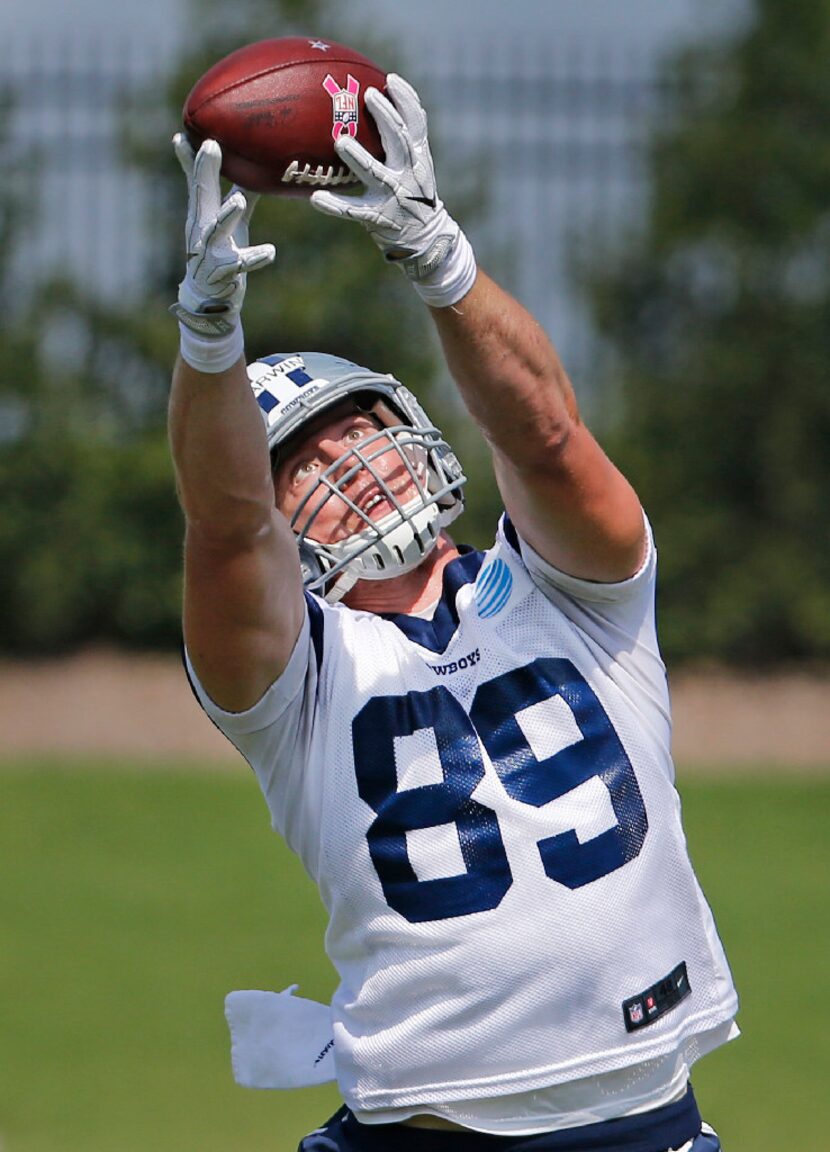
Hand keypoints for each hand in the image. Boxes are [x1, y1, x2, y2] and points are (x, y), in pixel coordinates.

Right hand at [171, 134, 274, 337]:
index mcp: (202, 214)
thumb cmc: (220, 253)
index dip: (194, 157)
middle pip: (201, 197)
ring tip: (237, 200)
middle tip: (211, 146)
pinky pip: (238, 266)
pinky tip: (270, 251)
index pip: (197, 181)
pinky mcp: (223, 275)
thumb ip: (236, 192)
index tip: (189, 132)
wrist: (210, 299)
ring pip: (215, 231)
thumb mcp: (228, 221)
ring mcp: (209, 253)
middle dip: (204, 172)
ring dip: (225, 215)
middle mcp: (201, 230)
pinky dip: (253, 258)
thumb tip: (250, 165)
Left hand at [310, 74, 461, 283]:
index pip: (417, 125)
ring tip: (340, 141)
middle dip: (386, 117)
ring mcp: (394, 197)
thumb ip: (405, 140)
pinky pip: (354, 211)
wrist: (426, 239)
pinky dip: (336, 205)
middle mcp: (409, 175)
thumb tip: (385, 99)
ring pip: (376, 173)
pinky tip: (316, 198)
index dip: (406, 101)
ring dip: (359, 157)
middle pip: (400, 141)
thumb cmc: (414, 194)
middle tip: (368, 96)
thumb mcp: (418, 166)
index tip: (390, 80)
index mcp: (419, 159)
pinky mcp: (379, 219)